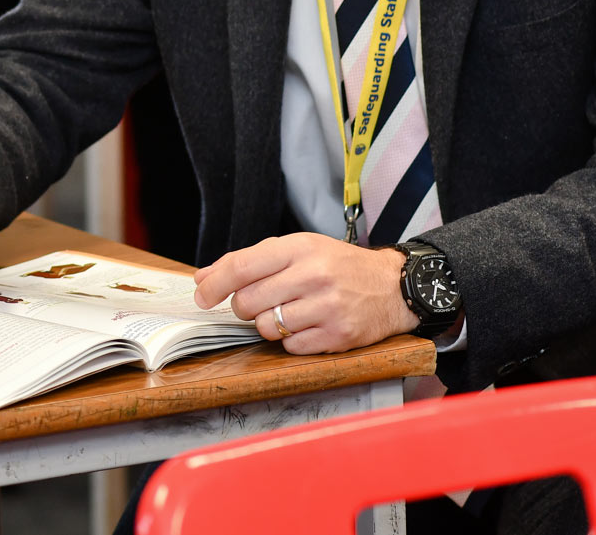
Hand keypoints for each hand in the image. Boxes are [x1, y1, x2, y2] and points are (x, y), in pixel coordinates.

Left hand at [192, 234, 416, 354]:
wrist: (393, 286)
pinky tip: (306, 326)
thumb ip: (250, 262)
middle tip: (258, 303)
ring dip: (268, 325)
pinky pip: (291, 347)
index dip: (215, 284)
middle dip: (243, 307)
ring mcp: (327, 307)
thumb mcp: (298, 249)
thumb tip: (204, 278)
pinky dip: (290, 341)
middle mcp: (313, 276)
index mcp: (299, 248)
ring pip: (267, 327)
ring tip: (287, 313)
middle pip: (248, 301)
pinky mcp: (338, 336)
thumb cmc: (338, 266)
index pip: (242, 267)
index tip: (202, 295)